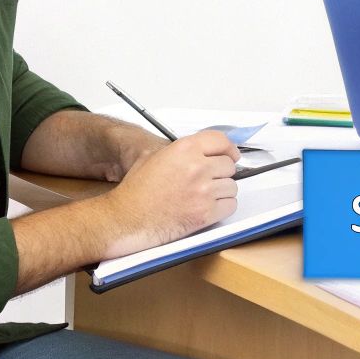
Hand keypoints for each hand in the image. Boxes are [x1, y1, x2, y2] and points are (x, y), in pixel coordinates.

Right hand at [84, 130, 240, 258]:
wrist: (127, 218)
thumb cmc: (137, 191)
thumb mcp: (154, 156)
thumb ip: (182, 151)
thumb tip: (203, 152)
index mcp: (185, 149)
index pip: (221, 141)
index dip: (228, 149)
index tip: (231, 155)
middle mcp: (197, 167)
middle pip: (229, 165)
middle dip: (221, 172)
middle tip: (209, 179)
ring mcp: (204, 191)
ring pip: (232, 187)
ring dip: (222, 191)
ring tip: (204, 195)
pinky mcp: (206, 213)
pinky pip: (230, 205)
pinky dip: (223, 207)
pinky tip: (208, 207)